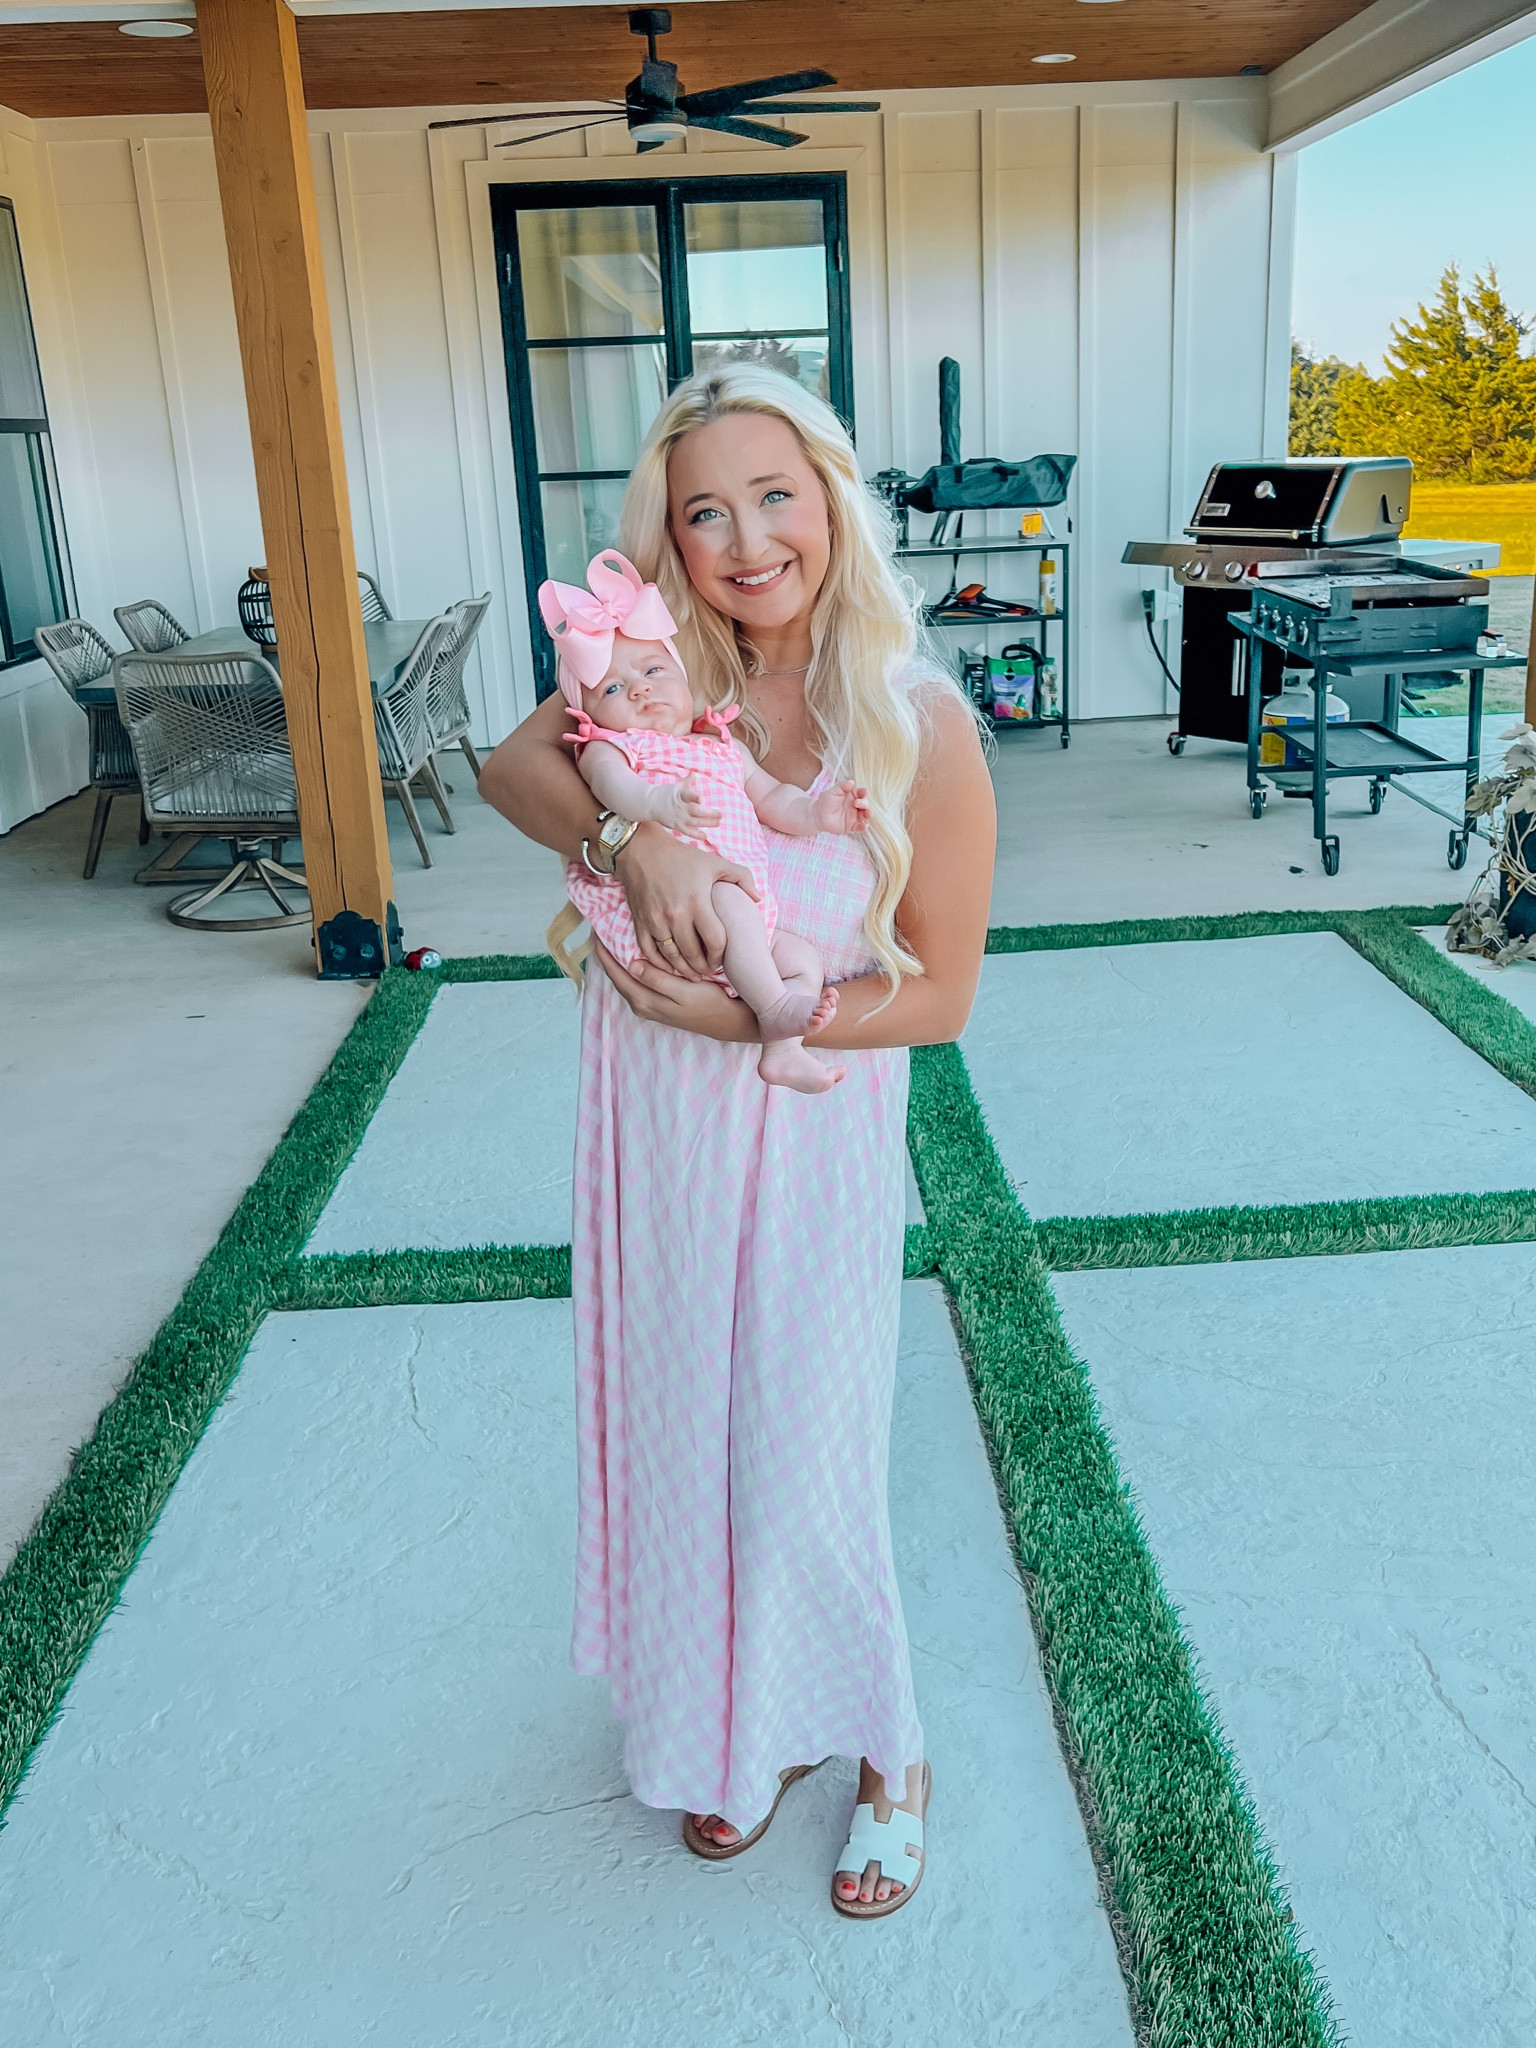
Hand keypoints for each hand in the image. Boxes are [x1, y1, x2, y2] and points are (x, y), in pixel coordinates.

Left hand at [594, 941, 758, 1041]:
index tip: (597, 932)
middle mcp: (641, 1005)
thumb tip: (632, 965)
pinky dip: (629, 968)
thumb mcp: (684, 991)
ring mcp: (648, 1006)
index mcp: (645, 1000)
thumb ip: (657, 979)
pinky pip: (635, 982)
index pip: (616, 974)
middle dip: (607, 955)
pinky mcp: (656, 1004)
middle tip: (601, 931)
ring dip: (617, 961)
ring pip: (625, 980)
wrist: (725, 1021)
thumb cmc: (708, 1002)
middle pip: (616, 977)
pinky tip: (632, 956)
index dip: (604, 953)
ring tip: (612, 940)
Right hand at [615, 822, 759, 979]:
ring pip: (672, 957)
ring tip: (694, 974)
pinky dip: (660, 964)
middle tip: (709, 971)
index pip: (715, 941)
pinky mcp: (640, 922)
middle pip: (693, 955)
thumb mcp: (715, 862)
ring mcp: (655, 920)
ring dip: (684, 970)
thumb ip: (742, 877)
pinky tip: (670, 967)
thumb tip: (757, 898)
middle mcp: (675, 915)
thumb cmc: (681, 857)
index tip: (721, 959)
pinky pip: (649, 952)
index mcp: (697, 902)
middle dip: (704, 968)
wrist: (641, 850)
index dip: (721, 956)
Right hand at [654, 776, 722, 837]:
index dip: (694, 797)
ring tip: (719, 823)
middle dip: (709, 813)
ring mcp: (678, 817)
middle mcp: (680, 806)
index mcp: (680, 795)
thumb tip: (694, 773)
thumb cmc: (665, 793)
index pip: (687, 795)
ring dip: (707, 823)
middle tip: (720, 814)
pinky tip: (705, 836)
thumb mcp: (676, 786)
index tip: (701, 798)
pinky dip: (696, 834)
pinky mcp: (676, 825)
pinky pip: (687, 831)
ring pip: (695, 821)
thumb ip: (687, 781)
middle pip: (695, 810)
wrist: (650, 803)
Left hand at [812, 780, 870, 834]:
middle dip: (864, 803)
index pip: (861, 793)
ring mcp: (854, 816)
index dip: (864, 792)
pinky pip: (860, 827)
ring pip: (866, 815)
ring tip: (867, 813)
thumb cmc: (825, 802)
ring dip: (868, 814)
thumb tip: (852, 781)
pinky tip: (864, 826)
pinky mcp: (851, 826)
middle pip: (865, 803)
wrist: (817, 816)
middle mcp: (855, 805)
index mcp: (852, 795)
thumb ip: (842, 786)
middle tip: (856, 803)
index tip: (863, 792)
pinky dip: (863, 827)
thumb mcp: (833, 791)